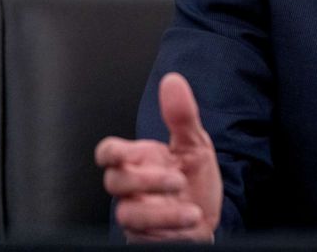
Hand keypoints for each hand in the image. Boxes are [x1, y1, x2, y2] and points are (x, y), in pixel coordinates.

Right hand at [95, 72, 222, 241]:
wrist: (207, 219)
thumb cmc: (195, 181)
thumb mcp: (195, 145)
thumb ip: (182, 115)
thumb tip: (172, 80)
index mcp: (140, 160)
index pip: (109, 153)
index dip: (109, 153)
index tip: (121, 153)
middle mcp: (133, 186)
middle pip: (114, 181)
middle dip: (146, 181)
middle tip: (179, 180)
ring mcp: (136, 212)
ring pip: (127, 211)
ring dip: (161, 210)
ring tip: (191, 208)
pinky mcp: (143, 236)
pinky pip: (141, 233)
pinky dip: (168, 226)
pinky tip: (190, 219)